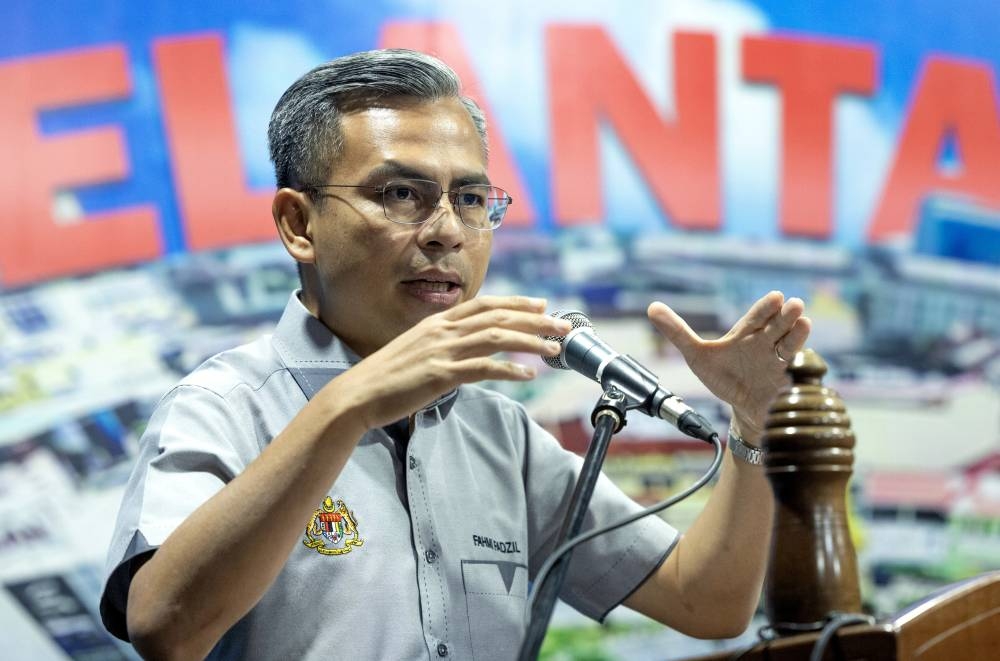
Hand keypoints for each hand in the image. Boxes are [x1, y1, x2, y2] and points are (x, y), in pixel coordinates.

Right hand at [329, 296, 569, 431]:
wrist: (357, 394)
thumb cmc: (387, 377)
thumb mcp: (417, 349)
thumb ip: (443, 343)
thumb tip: (468, 346)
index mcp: (437, 321)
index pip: (486, 304)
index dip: (517, 303)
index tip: (542, 304)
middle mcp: (442, 330)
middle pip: (498, 317)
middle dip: (536, 319)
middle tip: (563, 326)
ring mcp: (441, 351)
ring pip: (496, 338)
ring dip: (530, 341)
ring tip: (555, 350)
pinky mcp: (440, 374)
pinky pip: (483, 368)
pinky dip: (510, 370)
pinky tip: (528, 375)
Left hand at [647, 291, 810, 440]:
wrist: (740, 407)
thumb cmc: (722, 376)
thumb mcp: (696, 354)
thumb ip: (677, 331)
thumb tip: (651, 307)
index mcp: (746, 334)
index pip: (757, 317)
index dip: (765, 308)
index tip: (776, 296)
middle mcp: (764, 344)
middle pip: (777, 326)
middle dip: (785, 316)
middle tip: (794, 304)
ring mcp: (776, 362)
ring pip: (789, 343)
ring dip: (797, 334)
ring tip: (804, 321)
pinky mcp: (783, 381)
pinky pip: (792, 371)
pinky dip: (796, 366)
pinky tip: (800, 364)